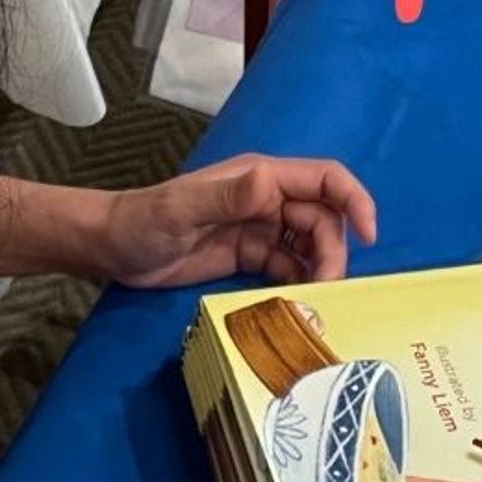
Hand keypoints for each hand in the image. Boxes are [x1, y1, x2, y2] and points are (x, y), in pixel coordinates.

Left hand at [100, 153, 376, 288]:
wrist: (112, 248)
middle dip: (334, 252)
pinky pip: (289, 266)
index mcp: (259, 178)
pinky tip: (297, 304)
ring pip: (311, 246)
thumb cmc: (142, 221)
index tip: (369, 236)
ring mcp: (259, 228)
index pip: (324, 179)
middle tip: (325, 290)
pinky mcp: (249, 255)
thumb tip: (269, 181)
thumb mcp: (181, 210)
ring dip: (320, 270)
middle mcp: (266, 199)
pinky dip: (300, 283)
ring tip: (313, 301)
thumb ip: (227, 196)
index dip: (354, 201)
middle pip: (324, 220)